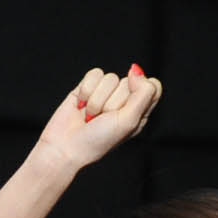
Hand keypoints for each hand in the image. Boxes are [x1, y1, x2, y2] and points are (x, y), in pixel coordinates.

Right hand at [29, 64, 161, 176]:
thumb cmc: (98, 141)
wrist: (65, 147)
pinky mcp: (88, 87)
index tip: (127, 106)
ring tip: (91, 116)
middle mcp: (124, 101)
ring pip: (110, 77)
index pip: (153, 86)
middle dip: (113, 101)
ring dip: (97, 100)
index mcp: (140, 111)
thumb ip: (142, 94)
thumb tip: (136, 69)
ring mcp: (105, 93)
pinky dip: (86, 91)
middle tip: (104, 119)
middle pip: (129, 81)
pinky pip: (94, 74)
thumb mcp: (129, 121)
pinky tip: (81, 106)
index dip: (140, 90)